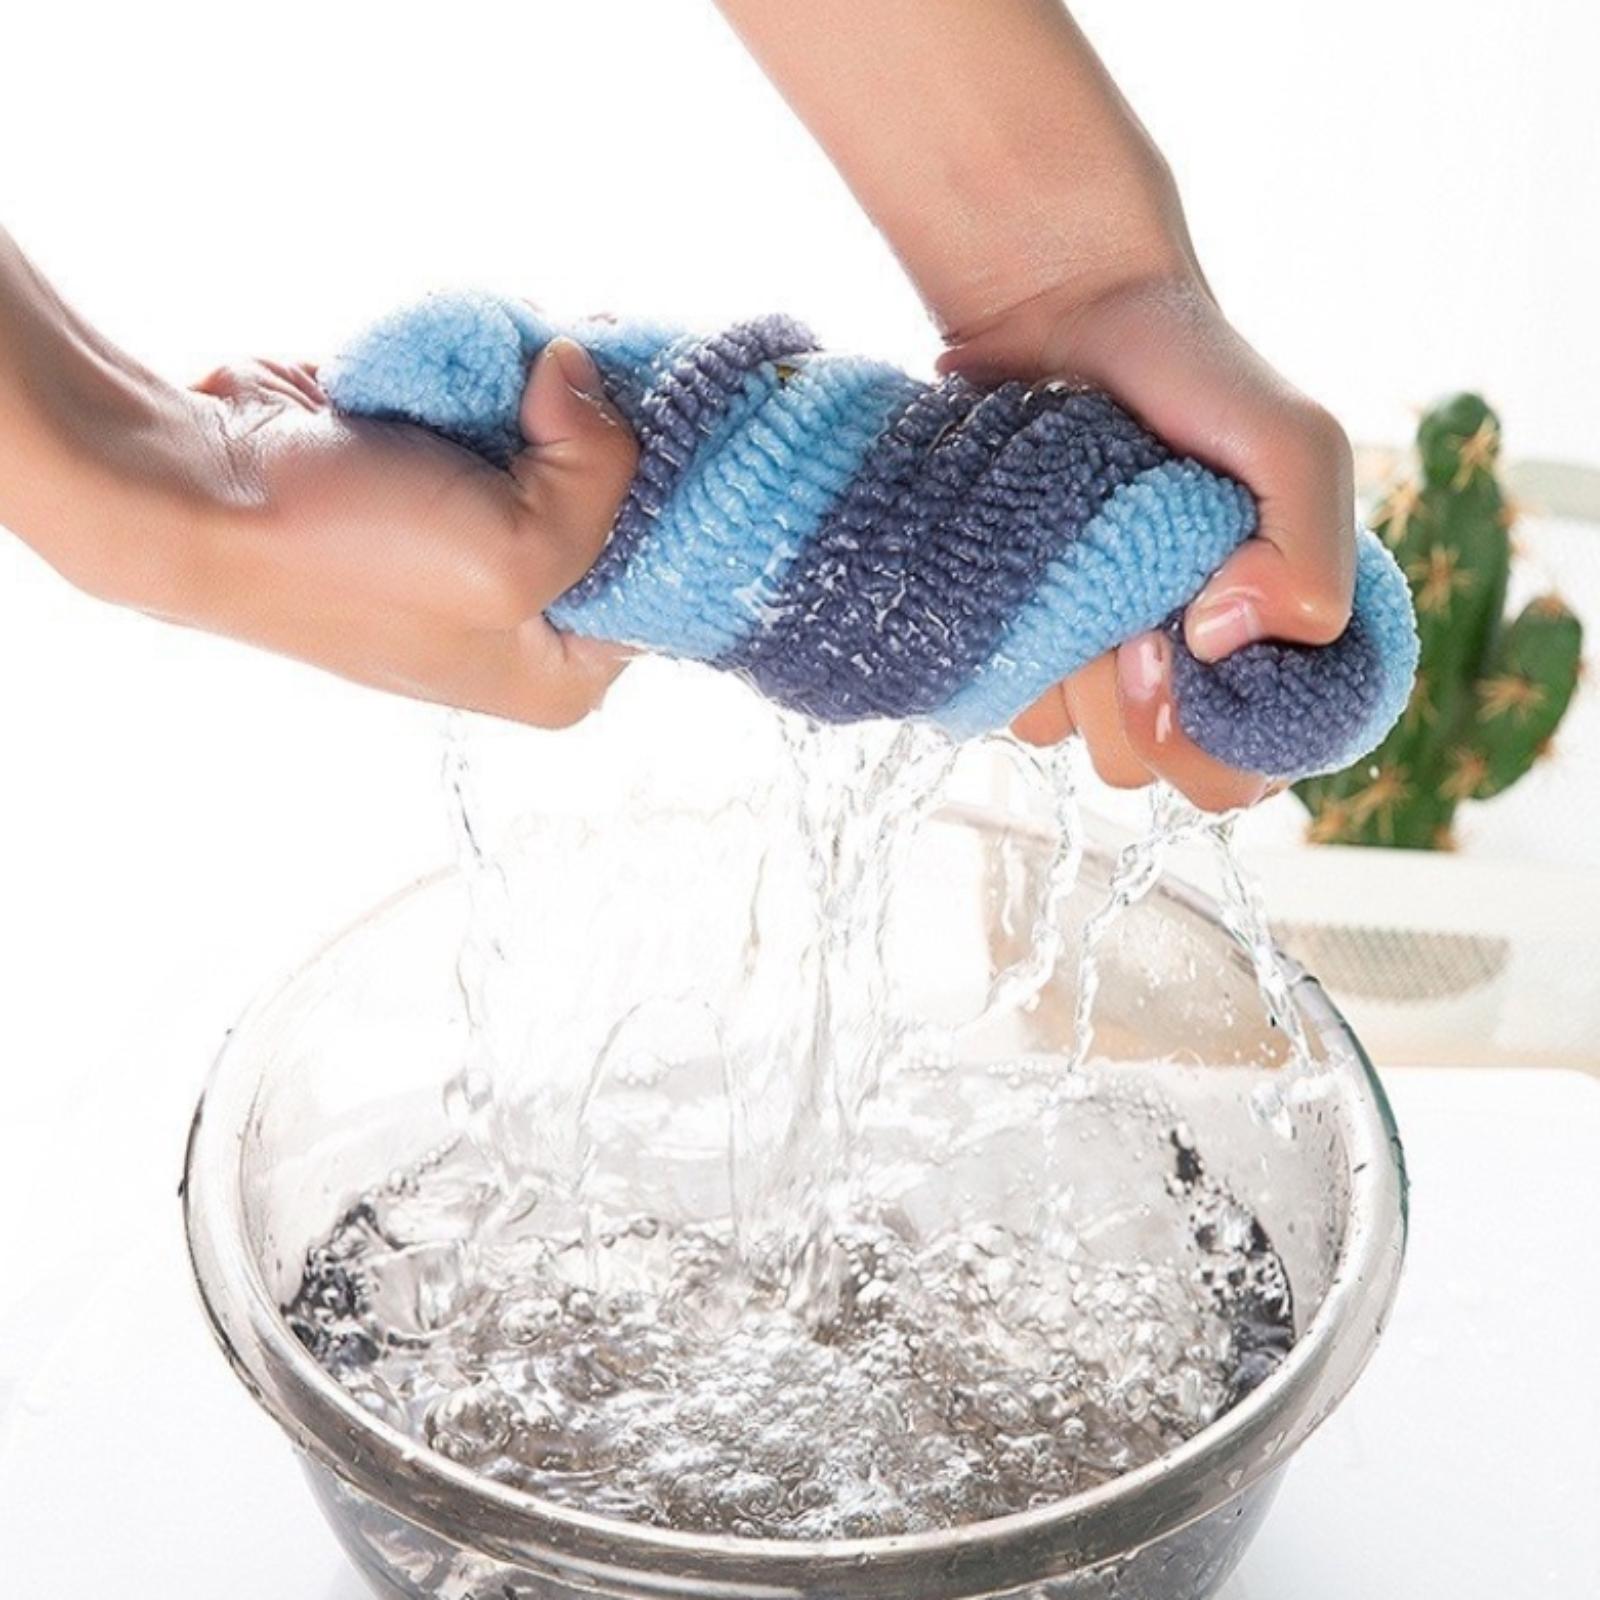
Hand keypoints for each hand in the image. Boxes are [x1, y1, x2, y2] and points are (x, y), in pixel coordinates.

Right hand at [182, 338, 636, 725]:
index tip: (682, 422)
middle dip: (620, 433)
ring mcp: (478, 540)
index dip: (678, 500)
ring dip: (561, 392)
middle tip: (622, 363)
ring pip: (567, 448)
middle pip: (623, 508)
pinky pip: (507, 412)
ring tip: (552, 353)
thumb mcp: (517, 549)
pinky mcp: (435, 473)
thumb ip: (600, 472)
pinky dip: (507, 373)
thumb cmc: (349, 555)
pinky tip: (506, 349)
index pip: (670, 583)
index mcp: (557, 674)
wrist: (196, 490)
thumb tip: (585, 372)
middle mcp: (525, 617)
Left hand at [941, 271, 1355, 810]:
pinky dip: (1014, 655)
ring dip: (1073, 676)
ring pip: (1080, 744)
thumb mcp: (1293, 444)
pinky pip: (1011, 706)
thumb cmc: (1192, 379)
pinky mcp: (1027, 647)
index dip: (1220, 736)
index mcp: (1274, 648)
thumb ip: (1311, 548)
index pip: (1259, 767)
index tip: (1184, 643)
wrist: (1066, 319)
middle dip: (1139, 712)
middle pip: (1160, 775)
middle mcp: (1189, 670)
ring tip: (1074, 574)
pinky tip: (1027, 578)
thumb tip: (1227, 640)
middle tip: (1124, 615)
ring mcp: (1102, 662)